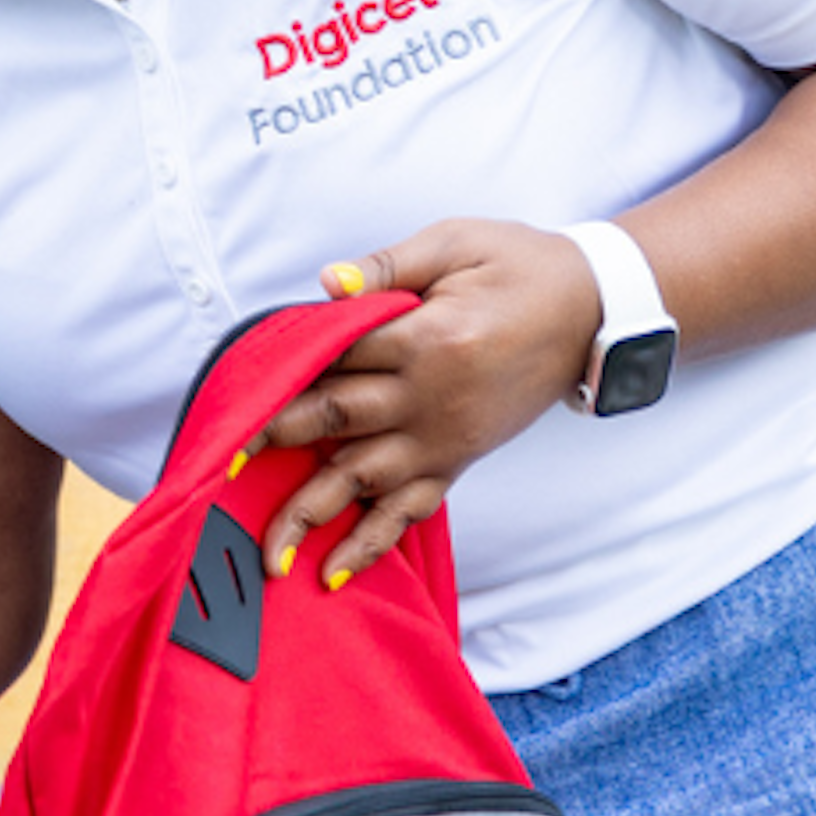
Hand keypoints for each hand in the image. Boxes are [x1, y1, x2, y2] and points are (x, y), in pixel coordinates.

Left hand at [242, 218, 602, 587]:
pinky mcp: (459, 459)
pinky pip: (411, 508)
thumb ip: (387, 265)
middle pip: (337, 420)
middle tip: (220, 469)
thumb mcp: (456, 243)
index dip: (281, 373)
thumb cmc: (522, 265)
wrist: (595, 309)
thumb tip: (327, 286)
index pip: (335, 356)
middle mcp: (431, 398)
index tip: (232, 395)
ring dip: (313, 516)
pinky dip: (373, 543)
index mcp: (426, 337)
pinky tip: (335, 571)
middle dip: (275, 444)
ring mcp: (445, 437)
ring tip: (269, 555)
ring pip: (365, 480)